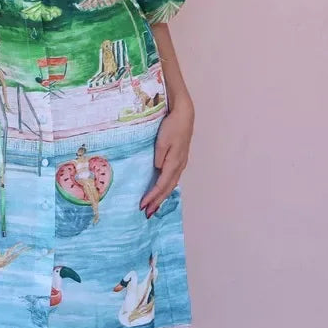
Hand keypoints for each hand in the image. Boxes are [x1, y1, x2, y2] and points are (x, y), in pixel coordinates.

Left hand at [139, 98, 193, 218]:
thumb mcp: (162, 141)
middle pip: (167, 188)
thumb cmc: (172, 126)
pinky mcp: (179, 159)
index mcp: (174, 163)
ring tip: (154, 206)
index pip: (161, 185)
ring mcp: (181, 163)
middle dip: (157, 202)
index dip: (152, 197)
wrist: (184, 114)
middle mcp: (179, 166)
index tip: (143, 206)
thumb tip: (157, 170)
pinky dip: (166, 188)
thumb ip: (159, 156)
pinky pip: (172, 178)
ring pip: (171, 185)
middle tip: (147, 213)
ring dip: (162, 196)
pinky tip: (162, 190)